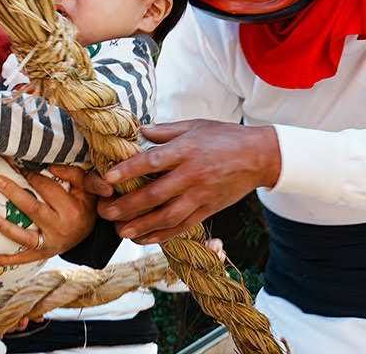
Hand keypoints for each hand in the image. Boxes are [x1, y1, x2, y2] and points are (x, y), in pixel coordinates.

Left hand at [0, 164, 95, 265]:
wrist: (88, 232)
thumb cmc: (83, 205)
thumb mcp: (85, 188)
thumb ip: (72, 174)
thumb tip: (50, 165)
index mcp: (71, 210)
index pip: (47, 189)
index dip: (31, 176)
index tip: (17, 166)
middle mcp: (60, 229)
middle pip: (33, 209)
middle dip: (14, 193)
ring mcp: (50, 244)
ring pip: (25, 237)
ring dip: (6, 227)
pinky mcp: (42, 254)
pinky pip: (24, 258)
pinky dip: (8, 259)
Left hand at [92, 120, 279, 243]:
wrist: (259, 157)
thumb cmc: (224, 137)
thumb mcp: (194, 126)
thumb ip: (165, 131)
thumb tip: (139, 131)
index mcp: (186, 150)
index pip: (153, 162)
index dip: (129, 170)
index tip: (108, 177)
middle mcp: (192, 175)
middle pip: (155, 194)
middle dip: (127, 205)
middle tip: (105, 211)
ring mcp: (201, 195)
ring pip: (168, 216)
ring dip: (142, 226)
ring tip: (120, 231)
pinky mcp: (208, 210)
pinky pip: (182, 226)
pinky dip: (162, 235)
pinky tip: (144, 238)